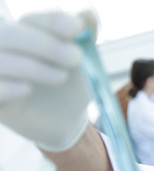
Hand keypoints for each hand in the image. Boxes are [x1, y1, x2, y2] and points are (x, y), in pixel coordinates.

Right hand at [0, 11, 94, 151]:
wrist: (64, 121)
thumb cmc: (71, 87)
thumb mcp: (84, 64)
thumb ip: (86, 38)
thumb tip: (90, 11)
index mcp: (29, 36)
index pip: (34, 20)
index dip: (53, 22)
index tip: (78, 28)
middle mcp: (7, 50)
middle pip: (11, 34)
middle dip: (45, 44)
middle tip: (77, 57)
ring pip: (0, 60)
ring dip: (33, 66)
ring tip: (62, 77)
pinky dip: (8, 87)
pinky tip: (27, 89)